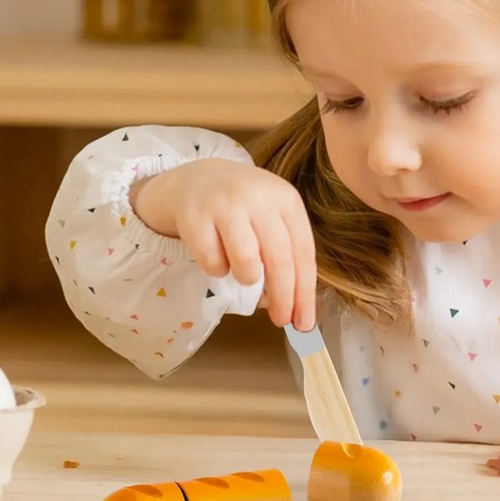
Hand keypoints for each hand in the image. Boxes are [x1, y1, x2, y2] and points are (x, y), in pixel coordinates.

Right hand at [129, 158, 315, 330]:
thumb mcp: (273, 218)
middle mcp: (259, 198)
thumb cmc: (246, 208)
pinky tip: (218, 259)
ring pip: (246, 259)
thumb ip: (287, 253)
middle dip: (283, 296)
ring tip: (245, 274)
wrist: (199, 179)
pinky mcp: (194, 216)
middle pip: (279, 257)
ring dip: (248, 278)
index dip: (305, 290)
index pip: (303, 251)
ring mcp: (225, 205)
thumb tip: (299, 308)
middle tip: (281, 320)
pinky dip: (217, 269)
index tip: (304, 321)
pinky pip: (212, 261)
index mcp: (286, 199)